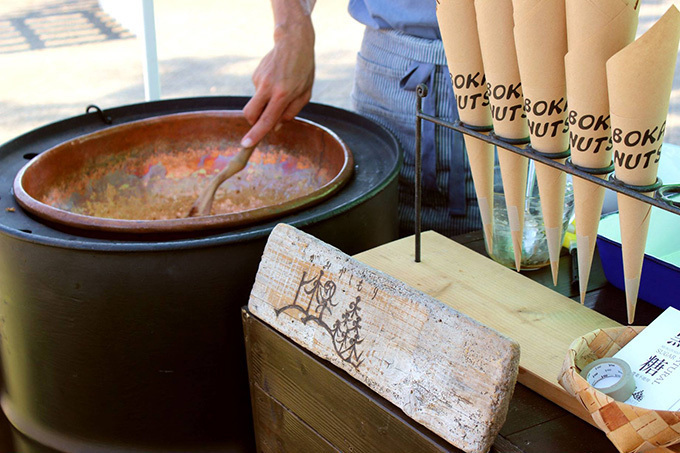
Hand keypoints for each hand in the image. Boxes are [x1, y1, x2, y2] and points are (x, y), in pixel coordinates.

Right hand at [241, 18, 314, 147]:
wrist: (293, 42)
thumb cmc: (303, 70)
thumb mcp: (305, 94)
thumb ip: (291, 113)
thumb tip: (275, 127)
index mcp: (283, 94)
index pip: (267, 119)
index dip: (256, 134)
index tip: (246, 144)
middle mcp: (268, 87)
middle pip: (250, 114)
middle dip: (253, 123)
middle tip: (264, 121)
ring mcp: (260, 80)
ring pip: (256, 103)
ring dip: (265, 104)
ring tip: (281, 88)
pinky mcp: (255, 75)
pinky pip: (259, 92)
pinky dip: (266, 92)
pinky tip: (277, 80)